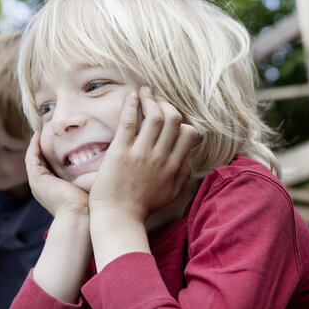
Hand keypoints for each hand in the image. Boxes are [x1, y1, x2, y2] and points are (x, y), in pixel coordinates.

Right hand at [26, 131, 88, 216]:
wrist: (80, 217)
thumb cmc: (90, 206)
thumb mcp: (88, 187)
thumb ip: (89, 177)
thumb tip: (106, 165)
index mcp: (54, 190)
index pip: (50, 167)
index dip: (53, 153)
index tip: (61, 140)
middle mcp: (43, 187)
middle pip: (40, 162)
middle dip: (44, 147)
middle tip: (50, 131)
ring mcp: (38, 183)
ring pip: (34, 158)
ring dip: (36, 144)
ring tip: (42, 130)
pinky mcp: (37, 178)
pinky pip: (32, 157)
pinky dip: (34, 145)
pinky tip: (39, 134)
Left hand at [88, 86, 197, 223]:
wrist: (119, 217)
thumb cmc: (142, 207)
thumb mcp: (171, 193)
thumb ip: (181, 174)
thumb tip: (186, 158)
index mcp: (173, 166)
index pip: (189, 133)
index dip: (183, 120)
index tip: (172, 115)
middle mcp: (160, 157)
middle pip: (173, 119)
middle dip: (167, 103)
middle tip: (157, 96)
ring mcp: (141, 153)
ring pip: (154, 116)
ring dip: (151, 99)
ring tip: (145, 90)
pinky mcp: (120, 151)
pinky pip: (128, 121)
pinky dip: (131, 105)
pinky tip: (131, 95)